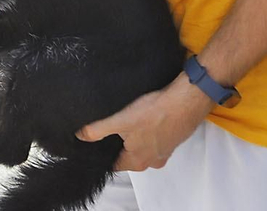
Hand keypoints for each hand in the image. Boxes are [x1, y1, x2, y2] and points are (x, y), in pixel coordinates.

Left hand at [77, 72, 214, 170]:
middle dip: (119, 142)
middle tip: (114, 125)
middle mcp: (152, 161)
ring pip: (142, 146)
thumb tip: (81, 135)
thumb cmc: (156, 112)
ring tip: (131, 117)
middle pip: (128, 155)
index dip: (103, 152)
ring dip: (135, 134)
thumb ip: (97, 130)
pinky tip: (146, 115)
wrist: (185, 101)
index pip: (114, 164)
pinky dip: (148, 128)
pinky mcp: (172, 139)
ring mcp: (164, 151)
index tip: (98, 141)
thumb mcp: (120, 121)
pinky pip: (154, 137)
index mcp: (138, 161)